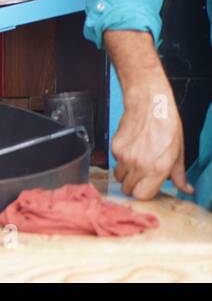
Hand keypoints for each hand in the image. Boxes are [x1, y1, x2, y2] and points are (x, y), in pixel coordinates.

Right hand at [112, 70, 191, 198]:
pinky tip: (131, 148)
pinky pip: (115, 162)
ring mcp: (125, 157)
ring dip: (126, 173)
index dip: (144, 193)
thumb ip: (179, 175)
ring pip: (119, 176)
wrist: (149, 105)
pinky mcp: (114, 147)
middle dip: (134, 185)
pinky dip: (121, 159)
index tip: (148, 187)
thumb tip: (186, 189)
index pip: (142, 195)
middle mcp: (139, 165)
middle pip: (128, 189)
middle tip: (142, 175)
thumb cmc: (165, 125)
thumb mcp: (179, 152)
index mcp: (157, 169)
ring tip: (136, 161)